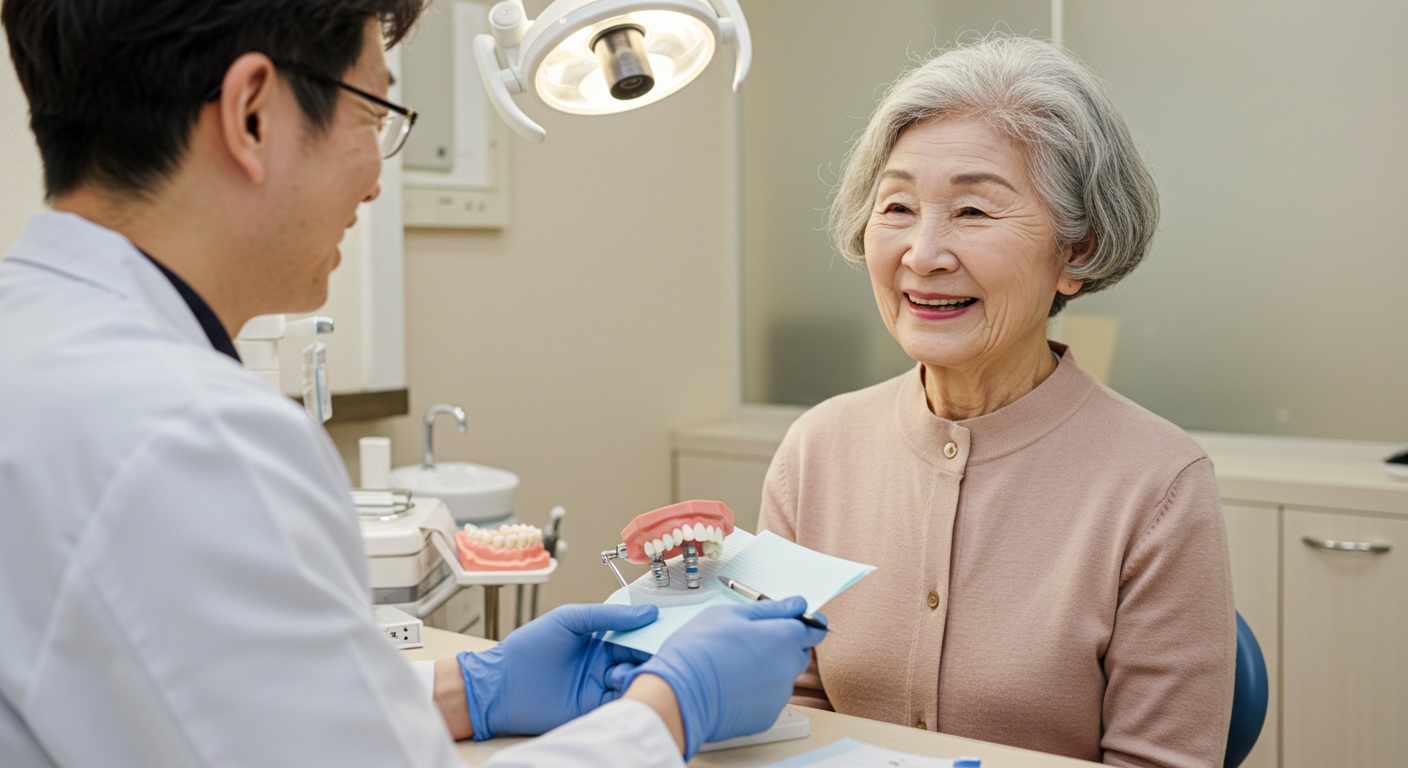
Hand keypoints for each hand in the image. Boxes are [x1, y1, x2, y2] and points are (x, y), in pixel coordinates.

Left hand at [456, 603, 656, 738]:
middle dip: (653, 655)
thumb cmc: (528, 647)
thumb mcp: (569, 619)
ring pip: (634, 681)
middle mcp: (603, 663)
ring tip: (633, 668)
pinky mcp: (594, 709)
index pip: (635, 635)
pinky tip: (626, 685)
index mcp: (600, 639)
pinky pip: (621, 703)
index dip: (652, 632)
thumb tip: (647, 612)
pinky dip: (629, 695)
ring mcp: (599, 686)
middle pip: (639, 659)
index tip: (670, 628)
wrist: (501, 685)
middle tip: (667, 651)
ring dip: (640, 675)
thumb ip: (607, 616)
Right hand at [625, 596, 827, 758]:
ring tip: (734, 666)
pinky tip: (731, 686)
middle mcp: (790, 668)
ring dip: (768, 670)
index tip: (790, 623)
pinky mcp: (767, 718)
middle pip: (799, 654)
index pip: (814, 630)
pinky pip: (768, 699)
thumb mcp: (731, 614)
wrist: (679, 694)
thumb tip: (798, 604)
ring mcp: (780, 696)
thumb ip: (771, 609)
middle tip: (750, 643)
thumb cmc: (700, 648)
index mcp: (784, 637)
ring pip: (782, 677)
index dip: (802, 624)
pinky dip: (756, 692)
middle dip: (783, 647)